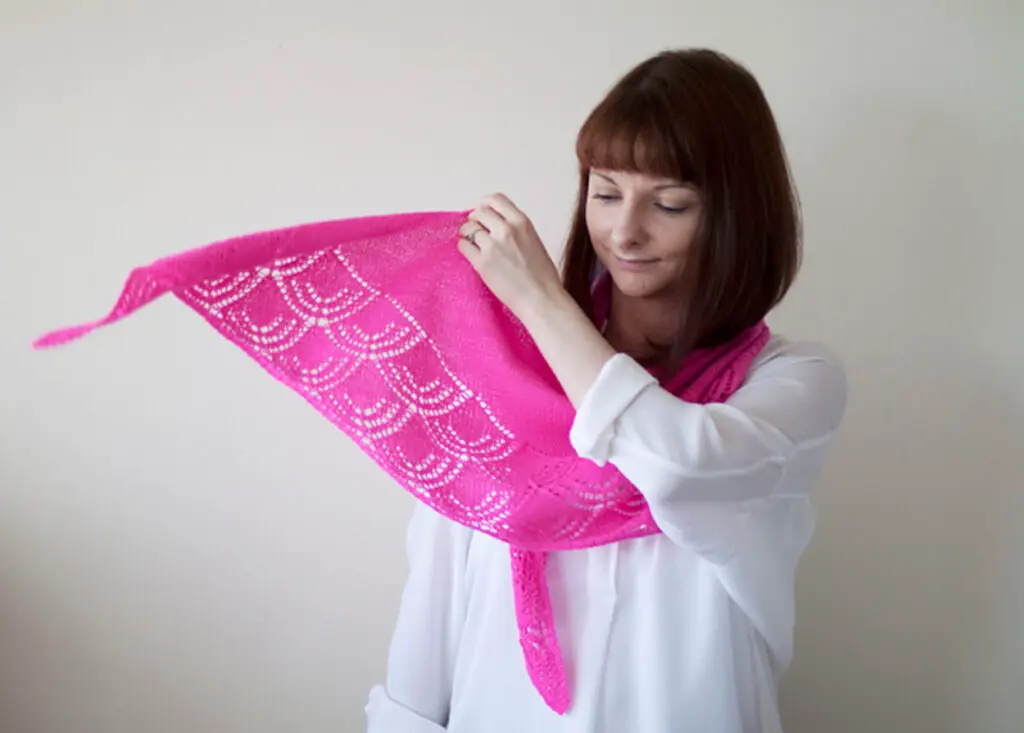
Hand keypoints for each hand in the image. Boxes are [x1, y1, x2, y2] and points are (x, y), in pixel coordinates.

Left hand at [457, 194, 564, 318]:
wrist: (541, 298)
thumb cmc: (542, 276)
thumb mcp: (534, 241)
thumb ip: (516, 230)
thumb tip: (496, 226)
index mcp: (522, 222)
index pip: (496, 200)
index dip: (485, 205)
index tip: (483, 212)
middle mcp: (506, 229)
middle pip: (479, 212)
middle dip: (474, 219)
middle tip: (474, 228)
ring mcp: (492, 245)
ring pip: (469, 227)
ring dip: (467, 233)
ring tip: (471, 242)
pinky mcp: (482, 262)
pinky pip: (463, 246)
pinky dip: (464, 247)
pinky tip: (471, 254)